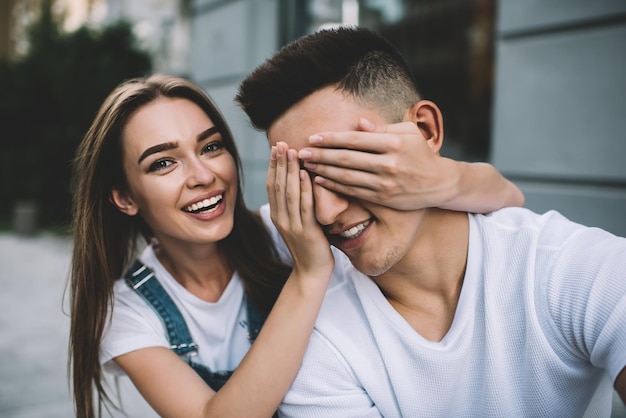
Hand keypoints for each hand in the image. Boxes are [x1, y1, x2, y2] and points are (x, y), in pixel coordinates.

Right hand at [267, 142, 333, 278]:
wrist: (311, 272)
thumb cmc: (309, 246)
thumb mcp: (298, 223)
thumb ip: (297, 204)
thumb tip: (301, 181)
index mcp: (277, 216)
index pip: (272, 185)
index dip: (273, 166)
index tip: (276, 147)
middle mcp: (281, 219)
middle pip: (277, 185)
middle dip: (279, 163)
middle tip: (280, 143)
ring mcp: (293, 225)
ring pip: (288, 193)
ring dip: (289, 171)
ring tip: (291, 151)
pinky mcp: (307, 231)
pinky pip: (304, 206)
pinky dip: (304, 189)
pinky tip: (304, 174)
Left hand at [297, 118, 457, 210]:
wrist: (439, 183)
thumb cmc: (421, 153)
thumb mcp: (408, 133)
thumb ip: (382, 128)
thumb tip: (358, 123)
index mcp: (393, 143)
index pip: (354, 140)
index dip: (331, 139)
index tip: (313, 137)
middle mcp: (388, 163)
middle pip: (346, 159)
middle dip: (321, 155)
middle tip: (301, 152)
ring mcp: (385, 182)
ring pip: (347, 176)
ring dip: (324, 170)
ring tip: (307, 165)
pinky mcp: (383, 197)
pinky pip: (353, 191)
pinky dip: (335, 185)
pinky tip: (320, 180)